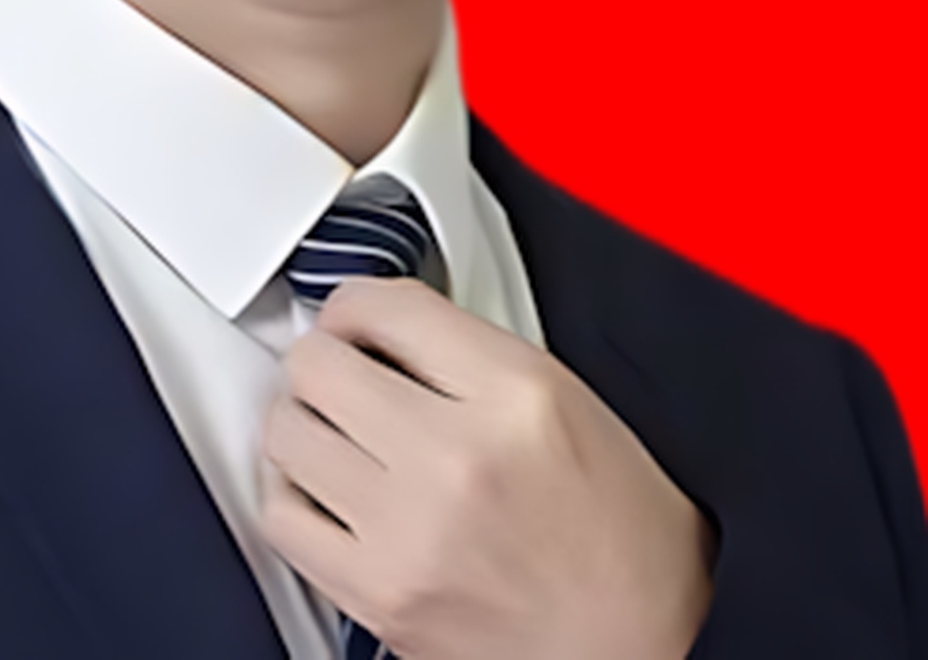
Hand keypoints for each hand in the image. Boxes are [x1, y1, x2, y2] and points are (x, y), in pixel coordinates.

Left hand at [259, 277, 715, 659]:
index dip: (357, 302)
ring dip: (303, 419)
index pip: (387, 307)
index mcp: (516, 395)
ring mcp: (410, 533)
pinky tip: (325, 487)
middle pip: (320, 363)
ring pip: (288, 432)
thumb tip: (378, 326)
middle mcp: (456, 458)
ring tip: (334, 427)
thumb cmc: (619, 527)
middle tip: (343, 369)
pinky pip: (283, 517)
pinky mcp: (380, 597)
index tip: (356, 318)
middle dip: (324, 356)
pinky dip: (292, 492)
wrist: (644, 643)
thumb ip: (469, 350)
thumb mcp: (565, 399)